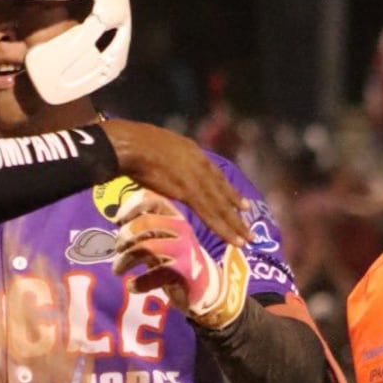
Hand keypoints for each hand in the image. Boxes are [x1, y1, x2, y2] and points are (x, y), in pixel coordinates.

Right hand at [98, 119, 248, 245]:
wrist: (133, 146)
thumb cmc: (137, 143)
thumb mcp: (162, 145)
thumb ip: (170, 158)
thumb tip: (165, 165)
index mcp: (194, 153)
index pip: (216, 176)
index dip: (229, 192)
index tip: (241, 204)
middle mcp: (201, 166)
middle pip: (222, 192)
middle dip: (236, 210)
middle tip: (250, 227)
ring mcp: (196, 180)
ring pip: (219, 206)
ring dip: (233, 225)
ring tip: (246, 239)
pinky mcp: (189, 193)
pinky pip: (209, 213)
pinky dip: (221, 227)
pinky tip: (231, 238)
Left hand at [111, 191, 248, 328]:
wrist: (200, 286)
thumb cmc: (173, 257)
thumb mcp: (161, 237)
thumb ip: (144, 226)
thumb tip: (118, 219)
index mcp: (174, 216)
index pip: (153, 200)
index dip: (131, 207)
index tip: (118, 220)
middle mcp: (181, 229)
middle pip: (147, 222)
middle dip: (126, 235)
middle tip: (118, 248)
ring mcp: (184, 250)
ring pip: (147, 247)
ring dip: (125, 259)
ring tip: (117, 270)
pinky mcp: (184, 272)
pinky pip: (155, 274)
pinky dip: (138, 282)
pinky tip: (131, 286)